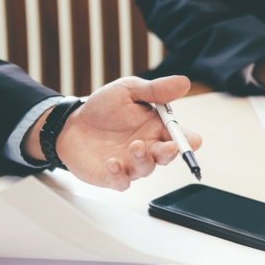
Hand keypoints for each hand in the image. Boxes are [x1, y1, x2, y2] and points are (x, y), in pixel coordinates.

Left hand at [23, 76, 201, 191]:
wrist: (71, 123)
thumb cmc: (102, 108)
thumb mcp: (129, 90)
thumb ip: (155, 90)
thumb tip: (184, 83)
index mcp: (155, 128)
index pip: (179, 136)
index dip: (189, 140)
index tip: (193, 140)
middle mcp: (147, 148)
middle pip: (167, 156)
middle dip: (171, 153)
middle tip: (170, 147)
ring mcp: (130, 163)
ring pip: (146, 169)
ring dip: (144, 159)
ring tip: (135, 146)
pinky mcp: (112, 176)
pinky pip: (121, 182)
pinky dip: (119, 175)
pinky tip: (112, 163)